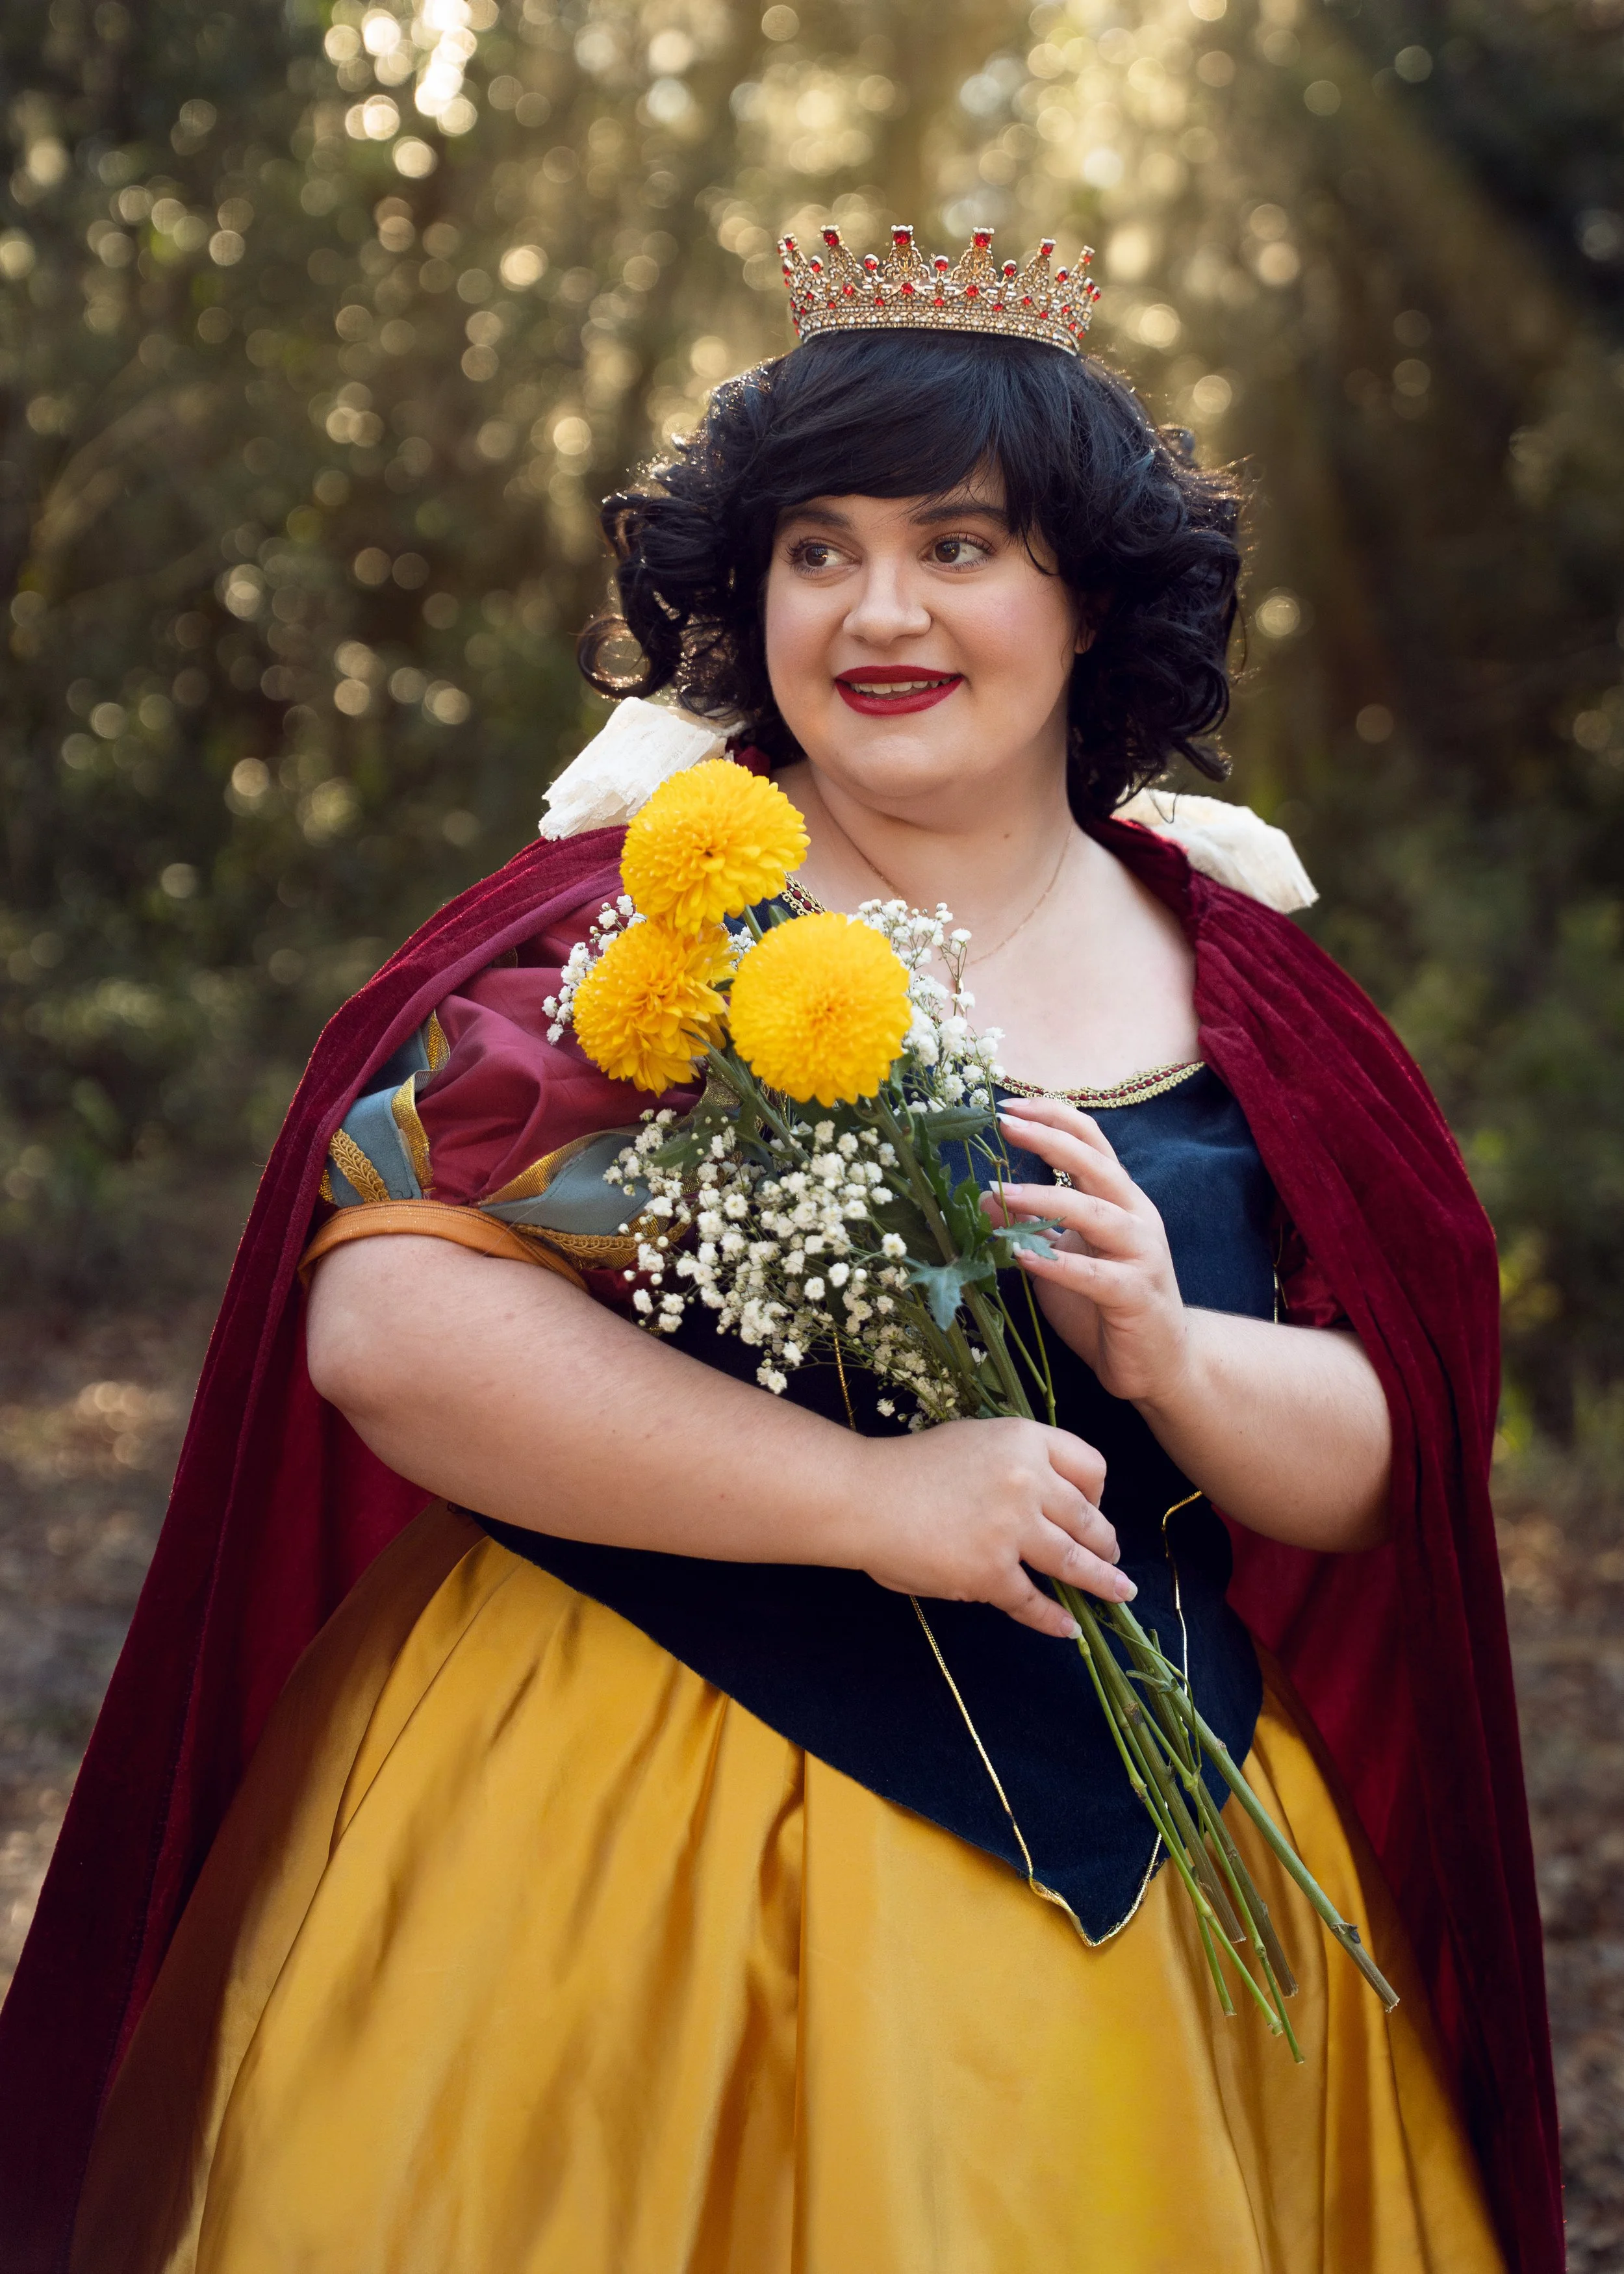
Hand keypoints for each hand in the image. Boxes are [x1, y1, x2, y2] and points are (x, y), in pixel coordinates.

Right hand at [850, 1414, 1132, 1638]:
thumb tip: (1051, 1500)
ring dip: (1103, 1582)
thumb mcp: (974, 1439)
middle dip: (1106, 1543)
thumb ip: (1016, 1461)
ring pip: (1075, 1562)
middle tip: (1112, 1556)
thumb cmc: (910, 1466)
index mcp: (1024, 1440)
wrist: (862, 1497)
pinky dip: (1054, 1619)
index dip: (1098, 1493)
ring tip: (1119, 1593)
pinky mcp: (990, 1573)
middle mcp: (1028, 1482)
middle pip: (1089, 1518)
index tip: (1093, 1508)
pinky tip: (1068, 1627)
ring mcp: (1011, 1530)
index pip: (1091, 1465)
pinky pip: (1034, 1602)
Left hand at [982, 1095, 1189, 1405]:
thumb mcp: (1062, 1255)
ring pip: (1096, 1213)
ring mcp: (1141, 1254)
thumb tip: (985, 1197)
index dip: (1053, 1117)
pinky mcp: (1136, 1296)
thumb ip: (1032, 1225)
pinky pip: (1094, 1275)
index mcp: (1119, 1198)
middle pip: (1095, 1163)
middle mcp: (1136, 1216)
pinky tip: (1023, 1257)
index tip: (1008, 1106)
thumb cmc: (1106, 1303)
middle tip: (1004, 1125)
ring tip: (1002, 1193)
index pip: (1092, 1141)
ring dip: (1046, 1199)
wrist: (1161, 1361)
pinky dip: (1058, 1264)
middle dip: (1049, 1139)